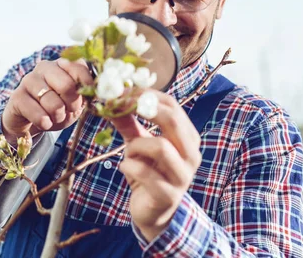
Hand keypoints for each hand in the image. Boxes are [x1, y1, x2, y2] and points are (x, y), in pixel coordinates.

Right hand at [2, 58, 93, 143]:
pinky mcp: (17, 97)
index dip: (87, 87)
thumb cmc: (56, 108)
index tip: (86, 100)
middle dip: (72, 104)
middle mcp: (44, 67)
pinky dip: (45, 123)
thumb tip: (97, 92)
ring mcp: (29, 80)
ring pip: (52, 102)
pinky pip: (37, 113)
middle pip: (67, 86)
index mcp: (61, 64)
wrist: (29, 121)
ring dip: (58, 116)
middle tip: (70, 110)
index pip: (79, 67)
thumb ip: (85, 94)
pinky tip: (44, 123)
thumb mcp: (74, 101)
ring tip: (55, 118)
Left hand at [112, 90, 201, 240]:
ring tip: (128, 152)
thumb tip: (112, 99)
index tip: (122, 91)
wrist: (153, 212)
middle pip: (173, 120)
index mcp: (186, 137)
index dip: (146, 95)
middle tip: (119, 107)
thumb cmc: (148, 172)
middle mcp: (191, 154)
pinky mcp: (169, 195)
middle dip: (144, 110)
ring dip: (136, 145)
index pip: (172, 106)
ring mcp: (182, 176)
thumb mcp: (138, 144)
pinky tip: (124, 168)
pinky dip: (130, 167)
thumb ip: (128, 123)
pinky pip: (147, 174)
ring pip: (161, 147)